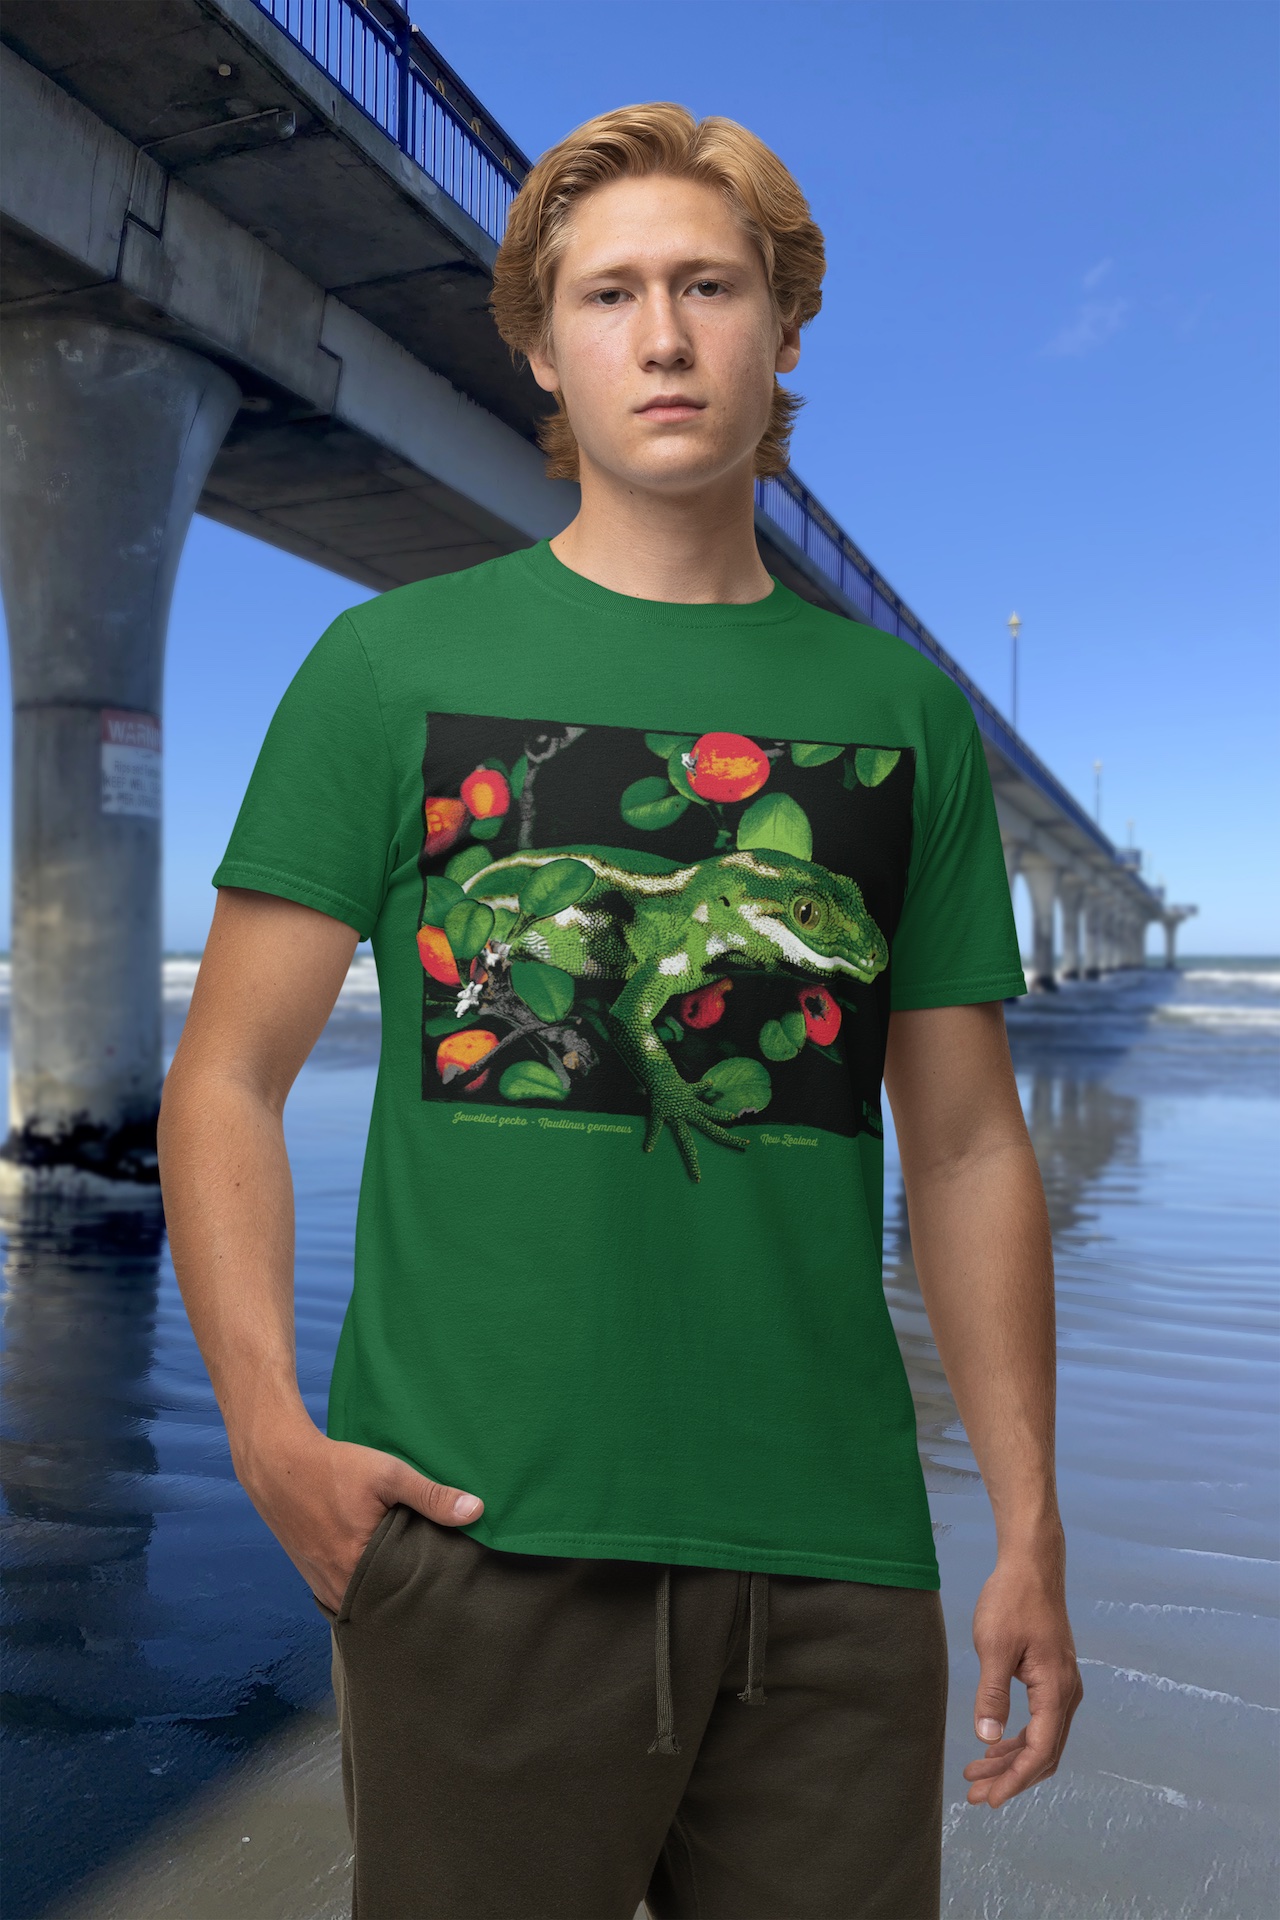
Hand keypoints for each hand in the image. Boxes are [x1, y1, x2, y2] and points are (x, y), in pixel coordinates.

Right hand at [231, 1412, 483, 1612]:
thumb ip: (431, 1496)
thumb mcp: (388, 1474)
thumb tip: (477, 1511)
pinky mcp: (313, 1578)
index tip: (452, 1585)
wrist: (278, 1465)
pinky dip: (366, 1589)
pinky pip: (347, 1595)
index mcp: (358, 1570)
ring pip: (365, 1602)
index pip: (406, 1598)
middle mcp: (338, 1588)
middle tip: (439, 1586)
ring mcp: (322, 1586)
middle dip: (410, 1597)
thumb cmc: (334, 1469)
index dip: (430, 1592)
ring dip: (386, 1594)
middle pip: (385, 1604)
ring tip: (414, 1581)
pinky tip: (382, 1574)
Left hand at [962, 1548, 1083, 1807]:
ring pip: (1042, 1739)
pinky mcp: (1053, 1678)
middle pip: (1043, 1753)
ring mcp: (1062, 1686)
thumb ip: (992, 1695)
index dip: (1014, 1779)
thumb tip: (986, 1739)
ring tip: (977, 1774)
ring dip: (1012, 1760)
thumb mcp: (994, 1647)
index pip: (1039, 1751)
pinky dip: (1018, 1739)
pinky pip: (1040, 1721)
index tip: (989, 1799)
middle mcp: (1066, 1694)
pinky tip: (994, 1744)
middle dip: (1011, 1777)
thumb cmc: (1012, 1600)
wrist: (1032, 1566)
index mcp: (1055, 1690)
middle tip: (976, 1795)